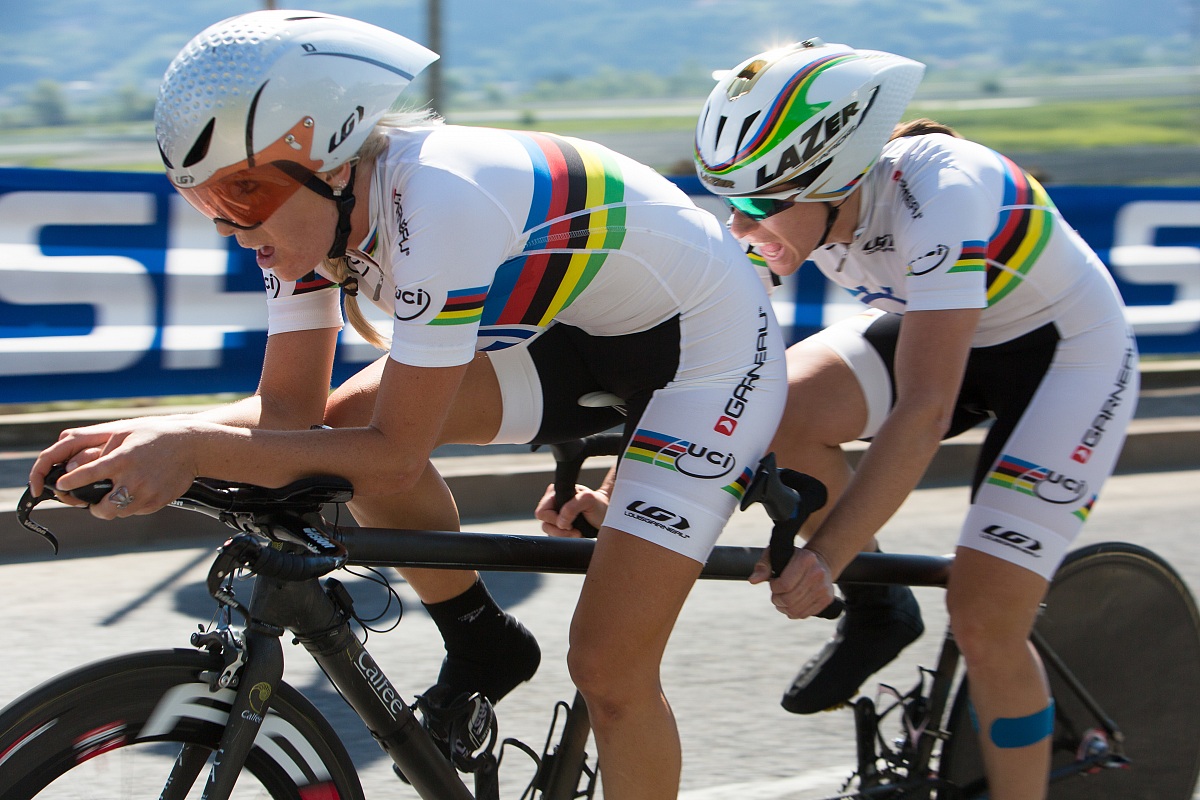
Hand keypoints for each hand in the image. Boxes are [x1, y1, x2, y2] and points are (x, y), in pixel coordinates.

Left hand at [29, 417, 204, 519]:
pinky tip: (139, 491)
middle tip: (93, 503)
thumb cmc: (157, 436)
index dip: (70, 483)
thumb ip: (103, 449)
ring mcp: (146, 493)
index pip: (86, 476)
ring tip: (119, 494)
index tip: (62, 486)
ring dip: (114, 506)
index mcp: (121, 460)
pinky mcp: (158, 502)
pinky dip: (133, 505)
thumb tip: (81, 466)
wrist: (193, 446)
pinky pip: (138, 510)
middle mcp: (132, 479)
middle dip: (94, 508)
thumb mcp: (127, 433)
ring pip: (120, 512)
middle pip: (102, 509)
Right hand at [534, 482, 608, 536]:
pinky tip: (576, 534)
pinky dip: (566, 538)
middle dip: (560, 530)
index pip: (542, 512)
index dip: (554, 519)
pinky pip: (555, 537)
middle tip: (575, 530)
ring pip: (549, 532)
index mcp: (555, 493)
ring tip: (578, 532)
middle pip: (545, 524)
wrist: (608, 517)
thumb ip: (573, 506)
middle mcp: (553, 504)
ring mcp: (555, 517)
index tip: (570, 522)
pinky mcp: (559, 528)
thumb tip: (560, 522)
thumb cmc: (599, 506)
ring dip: (564, 536)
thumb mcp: (589, 500)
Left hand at [749, 546, 835, 618]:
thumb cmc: (792, 558)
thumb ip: (763, 566)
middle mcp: (818, 573)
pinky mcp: (827, 599)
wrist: (819, 562)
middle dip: (777, 599)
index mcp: (806, 559)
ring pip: (795, 610)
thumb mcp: (775, 555)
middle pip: (789, 599)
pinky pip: (804, 615)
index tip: (773, 583)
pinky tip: (791, 604)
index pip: (784, 585)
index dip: (774, 588)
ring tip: (782, 600)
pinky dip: (793, 613)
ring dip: (783, 608)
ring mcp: (824, 588)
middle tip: (776, 594)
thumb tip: (753, 581)